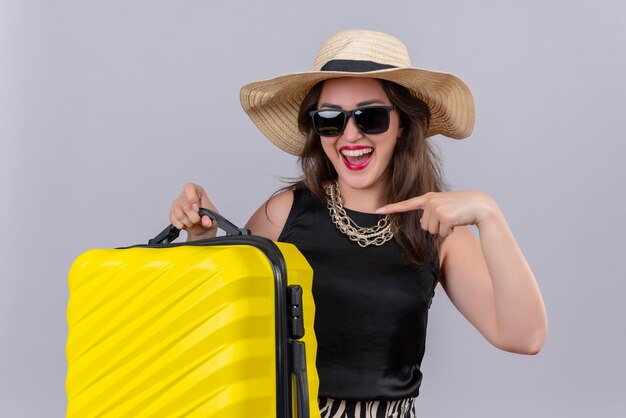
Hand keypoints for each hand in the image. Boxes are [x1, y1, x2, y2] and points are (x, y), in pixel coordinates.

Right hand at [169, 182, 218, 240]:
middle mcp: (185, 195)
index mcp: (197, 191)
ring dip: (188, 222)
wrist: (202, 227)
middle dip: (193, 216)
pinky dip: (181, 225)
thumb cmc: (207, 217)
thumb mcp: (213, 218)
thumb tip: (206, 221)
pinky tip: (186, 224)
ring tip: (192, 222)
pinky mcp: (172, 212)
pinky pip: (173, 220)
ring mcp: (177, 203)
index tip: (197, 207)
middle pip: (185, 204)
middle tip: (198, 219)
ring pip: (179, 214)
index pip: (189, 187)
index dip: (191, 197)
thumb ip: (210, 219)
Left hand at [376, 191, 498, 237]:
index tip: (378, 210)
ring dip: (443, 229)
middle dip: (436, 227)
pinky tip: (457, 222)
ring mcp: (436, 208)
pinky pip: (441, 233)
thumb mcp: (443, 207)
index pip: (407, 204)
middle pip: (424, 226)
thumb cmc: (461, 208)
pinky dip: (450, 232)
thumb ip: (430, 213)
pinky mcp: (444, 216)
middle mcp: (430, 201)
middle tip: (449, 217)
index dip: (392, 208)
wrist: (479, 205)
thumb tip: (424, 224)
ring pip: (431, 231)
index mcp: (428, 198)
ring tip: (454, 218)